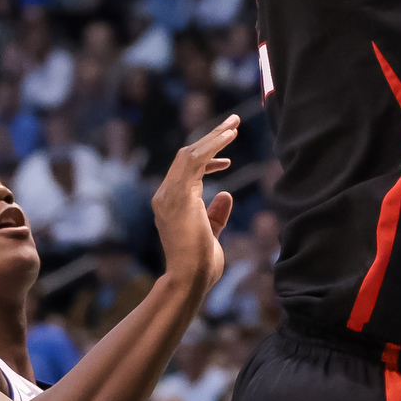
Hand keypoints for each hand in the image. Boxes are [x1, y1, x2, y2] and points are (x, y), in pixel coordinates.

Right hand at [152, 115, 240, 288]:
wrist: (190, 279)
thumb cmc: (201, 264)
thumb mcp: (211, 233)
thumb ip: (216, 213)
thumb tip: (226, 194)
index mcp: (170, 203)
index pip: (185, 171)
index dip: (207, 159)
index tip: (229, 158)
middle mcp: (165, 195)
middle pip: (186, 155)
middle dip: (211, 138)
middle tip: (233, 122)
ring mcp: (169, 194)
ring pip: (190, 153)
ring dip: (214, 137)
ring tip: (234, 124)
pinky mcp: (179, 194)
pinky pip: (195, 160)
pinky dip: (213, 145)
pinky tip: (230, 136)